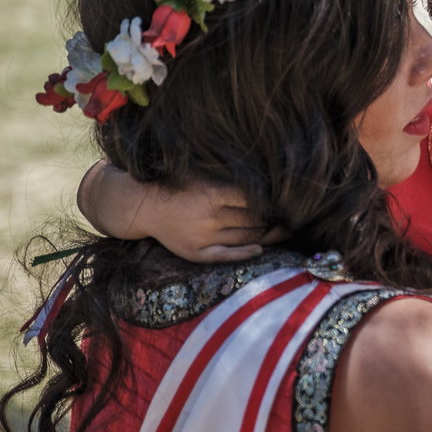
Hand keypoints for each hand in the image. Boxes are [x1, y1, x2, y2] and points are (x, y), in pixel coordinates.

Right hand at [78, 160, 288, 263]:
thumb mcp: (204, 174)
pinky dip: (245, 253)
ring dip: (265, 234)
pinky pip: (225, 256)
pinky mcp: (196, 252)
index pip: (255, 201)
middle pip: (254, 221)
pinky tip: (260, 249)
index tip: (285, 199)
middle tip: (288, 215)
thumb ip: (231, 179)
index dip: (273, 201)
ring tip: (280, 228)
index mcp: (213, 194)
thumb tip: (266, 181)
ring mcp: (203, 237)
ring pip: (245, 238)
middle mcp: (210, 217)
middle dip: (273, 218)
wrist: (143, 205)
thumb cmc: (179, 185)